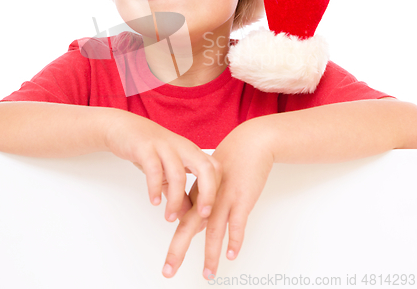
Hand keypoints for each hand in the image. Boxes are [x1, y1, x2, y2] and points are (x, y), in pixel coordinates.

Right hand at [106, 111, 221, 222]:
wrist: (123, 127)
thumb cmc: (148, 149)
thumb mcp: (167, 172)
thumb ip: (179, 193)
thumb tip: (188, 217)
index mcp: (191, 152)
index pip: (215, 169)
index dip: (216, 191)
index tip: (208, 214)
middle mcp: (182, 147)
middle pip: (206, 168)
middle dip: (208, 193)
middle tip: (201, 216)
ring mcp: (164, 146)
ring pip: (178, 173)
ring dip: (176, 199)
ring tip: (170, 217)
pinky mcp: (145, 148)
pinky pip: (154, 169)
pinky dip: (155, 187)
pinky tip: (154, 201)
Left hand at [162, 118, 273, 278]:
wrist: (250, 144)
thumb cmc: (231, 162)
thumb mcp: (211, 181)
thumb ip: (201, 202)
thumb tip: (194, 225)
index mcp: (198, 193)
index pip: (182, 222)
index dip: (176, 244)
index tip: (170, 264)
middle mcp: (208, 197)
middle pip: (188, 227)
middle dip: (177, 250)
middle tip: (168, 271)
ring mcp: (225, 198)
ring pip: (213, 230)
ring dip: (210, 254)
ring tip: (208, 274)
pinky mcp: (242, 198)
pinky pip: (238, 222)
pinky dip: (235, 239)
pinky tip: (232, 254)